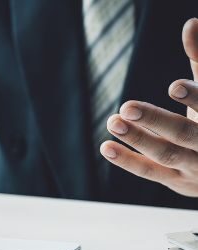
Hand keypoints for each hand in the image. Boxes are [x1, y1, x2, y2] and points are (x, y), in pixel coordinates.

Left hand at [101, 18, 197, 196]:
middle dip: (158, 121)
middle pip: (187, 134)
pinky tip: (107, 146)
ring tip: (113, 121)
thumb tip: (191, 23)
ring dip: (138, 139)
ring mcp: (196, 166)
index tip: (174, 86)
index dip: (197, 97)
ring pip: (167, 154)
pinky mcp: (178, 181)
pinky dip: (128, 160)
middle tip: (127, 107)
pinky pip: (151, 172)